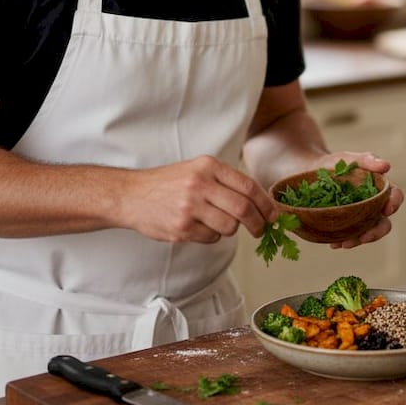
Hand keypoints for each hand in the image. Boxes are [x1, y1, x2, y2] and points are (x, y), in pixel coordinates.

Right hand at [117, 155, 277, 243]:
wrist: (131, 195)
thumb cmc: (168, 184)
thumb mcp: (197, 170)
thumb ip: (225, 182)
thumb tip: (260, 202)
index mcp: (208, 166)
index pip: (249, 186)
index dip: (266, 204)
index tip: (273, 214)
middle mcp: (200, 184)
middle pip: (244, 209)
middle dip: (258, 223)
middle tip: (261, 230)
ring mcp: (190, 207)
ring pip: (229, 227)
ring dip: (231, 230)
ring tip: (218, 224)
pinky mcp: (182, 227)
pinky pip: (211, 238)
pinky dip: (211, 236)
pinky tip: (199, 227)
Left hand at [317, 152, 401, 249]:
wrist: (309, 174)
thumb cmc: (334, 164)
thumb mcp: (349, 158)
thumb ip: (367, 159)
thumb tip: (386, 166)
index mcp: (380, 190)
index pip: (395, 197)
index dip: (394, 203)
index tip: (386, 209)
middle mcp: (374, 207)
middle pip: (384, 223)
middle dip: (376, 232)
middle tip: (364, 237)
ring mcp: (360, 219)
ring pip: (366, 234)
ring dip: (358, 241)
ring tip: (344, 243)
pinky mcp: (346, 227)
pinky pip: (348, 238)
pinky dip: (342, 242)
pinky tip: (334, 243)